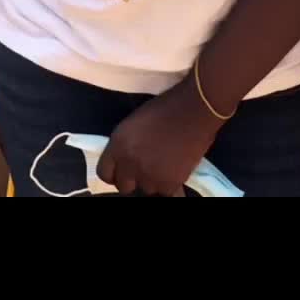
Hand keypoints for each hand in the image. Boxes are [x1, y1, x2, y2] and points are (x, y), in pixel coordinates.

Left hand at [98, 77, 222, 196]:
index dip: (115, 172)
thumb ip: (126, 144)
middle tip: (147, 166)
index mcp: (118, 145)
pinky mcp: (170, 184)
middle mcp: (130, 164)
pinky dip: (170, 184)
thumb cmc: (166, 106)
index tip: (124, 169)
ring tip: (165, 164)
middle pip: (124, 186)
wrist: (195, 109)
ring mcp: (149, 176)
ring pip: (146, 189)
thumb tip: (127, 158)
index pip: (104, 173)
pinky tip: (175, 171)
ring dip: (153, 180)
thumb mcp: (135, 122)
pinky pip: (165, 192)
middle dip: (133, 178)